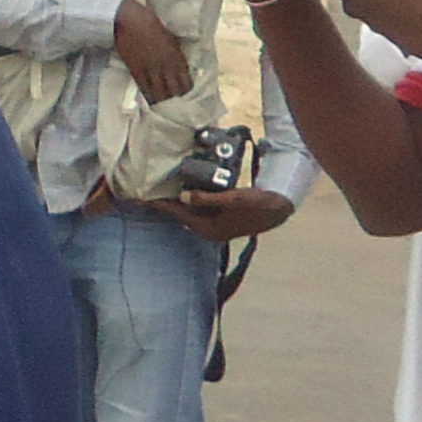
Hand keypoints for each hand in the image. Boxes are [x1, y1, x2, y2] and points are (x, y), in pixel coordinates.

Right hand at [110, 0, 192, 104]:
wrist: (129, 20)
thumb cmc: (152, 24)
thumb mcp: (171, 38)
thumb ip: (176, 54)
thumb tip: (181, 66)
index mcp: (177, 57)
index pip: (186, 82)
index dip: (187, 94)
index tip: (188, 102)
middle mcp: (165, 66)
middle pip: (173, 91)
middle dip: (176, 102)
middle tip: (177, 112)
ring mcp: (150, 69)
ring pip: (159, 92)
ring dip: (162, 103)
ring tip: (164, 113)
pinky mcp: (136, 70)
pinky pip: (144, 87)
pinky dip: (148, 97)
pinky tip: (150, 104)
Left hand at [151, 188, 295, 244]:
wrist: (280, 207)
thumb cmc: (257, 204)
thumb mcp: (231, 199)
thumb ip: (206, 199)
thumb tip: (184, 197)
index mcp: (210, 229)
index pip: (178, 215)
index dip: (160, 206)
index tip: (141, 200)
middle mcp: (211, 230)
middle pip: (181, 215)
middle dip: (166, 204)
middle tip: (146, 193)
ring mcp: (217, 225)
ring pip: (190, 212)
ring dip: (178, 202)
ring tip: (161, 190)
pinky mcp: (223, 217)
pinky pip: (201, 208)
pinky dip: (192, 200)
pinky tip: (185, 191)